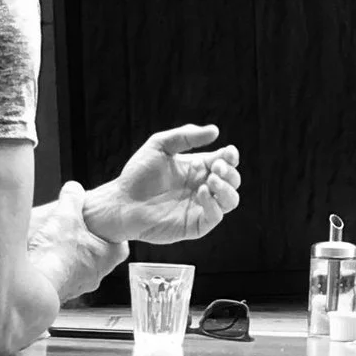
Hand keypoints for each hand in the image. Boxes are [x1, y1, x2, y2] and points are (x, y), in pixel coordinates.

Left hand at [84, 123, 241, 245]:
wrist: (122, 202)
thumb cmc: (138, 174)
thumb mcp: (160, 145)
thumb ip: (186, 136)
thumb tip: (215, 131)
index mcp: (198, 168)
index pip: (225, 161)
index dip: (231, 156)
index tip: (229, 152)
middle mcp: (203, 187)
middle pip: (232, 180)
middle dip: (230, 172)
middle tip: (216, 167)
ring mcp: (200, 207)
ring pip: (231, 200)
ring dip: (227, 188)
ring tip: (211, 180)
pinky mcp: (195, 225)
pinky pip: (215, 217)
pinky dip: (214, 205)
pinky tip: (200, 193)